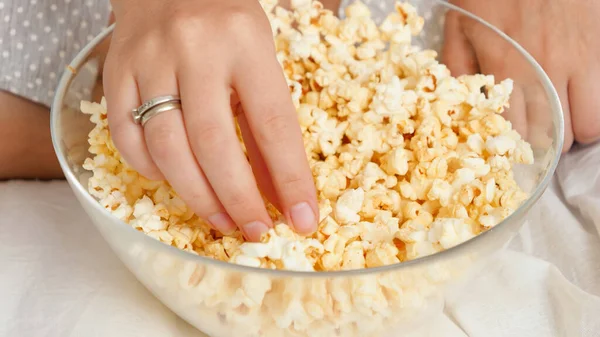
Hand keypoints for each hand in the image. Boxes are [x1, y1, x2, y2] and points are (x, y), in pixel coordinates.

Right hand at [103, 0, 317, 240]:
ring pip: (166, 146)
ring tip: (222, 221)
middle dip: (238, 199)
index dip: (290, 179)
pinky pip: (126, 136)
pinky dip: (151, 171)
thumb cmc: (226, 25)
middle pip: (213, 143)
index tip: (302, 220)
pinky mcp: (115, 73)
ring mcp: (149, 60)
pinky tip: (175, 182)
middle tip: (255, 232)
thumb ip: (267, 123)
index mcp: (245, 42)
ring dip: (197, 196)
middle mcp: (194, 48)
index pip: (272, 123)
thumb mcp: (261, 60)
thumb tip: (280, 191)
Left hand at [443, 0, 599, 151]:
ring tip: (564, 114)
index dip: (519, 151)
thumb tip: (460, 105)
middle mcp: (549, 69)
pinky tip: (580, 94)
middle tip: (539, 131)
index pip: (519, 134)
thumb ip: (458, 66)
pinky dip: (595, 105)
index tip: (516, 153)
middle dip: (547, 143)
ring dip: (577, 127)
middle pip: (557, 137)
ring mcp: (583, 58)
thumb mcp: (461, 23)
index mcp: (507, 67)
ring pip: (590, 124)